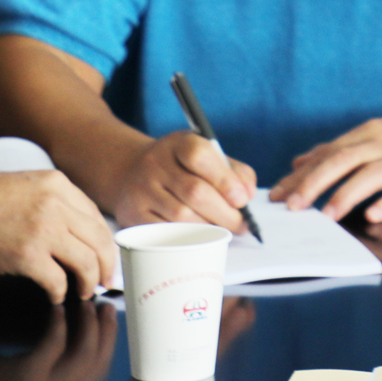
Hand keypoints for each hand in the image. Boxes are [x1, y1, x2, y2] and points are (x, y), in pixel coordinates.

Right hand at [0, 166, 119, 302]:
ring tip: (84, 292)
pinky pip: (58, 281)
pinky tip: (55, 295)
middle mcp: (57, 204)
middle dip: (107, 265)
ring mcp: (43, 229)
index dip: (104, 243)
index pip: (96, 218)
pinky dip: (60, 293)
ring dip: (89, 282)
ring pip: (87, 262)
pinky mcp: (26, 255)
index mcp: (58, 183)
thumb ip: (53, 203)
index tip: (105, 258)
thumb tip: (74, 233)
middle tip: (106, 281)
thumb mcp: (26, 186)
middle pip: (100, 240)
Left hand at [0, 294, 120, 380]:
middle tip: (106, 304)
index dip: (107, 345)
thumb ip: (42, 373)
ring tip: (87, 301)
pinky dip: (60, 322)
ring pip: (85, 355)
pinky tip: (56, 308)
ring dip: (90, 324)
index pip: (97, 375)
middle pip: (98, 365)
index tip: (107, 321)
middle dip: (107, 331)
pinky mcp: (26, 376)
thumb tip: (60, 345)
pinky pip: (55, 343)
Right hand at [110, 130, 258, 232]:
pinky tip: (200, 236)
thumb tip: (249, 194)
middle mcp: (156, 163)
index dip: (225, 179)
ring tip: (223, 230)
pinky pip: (166, 232)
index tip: (242, 199)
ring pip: (182, 216)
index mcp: (178, 143)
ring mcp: (142, 189)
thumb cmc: (181, 167)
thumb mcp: (207, 156)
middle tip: (242, 225)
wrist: (133, 172)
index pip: (199, 155)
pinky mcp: (134, 215)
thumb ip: (234, 171)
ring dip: (209, 228)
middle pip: (194, 191)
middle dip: (225, 213)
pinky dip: (188, 237)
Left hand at [272, 116, 381, 222]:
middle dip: (316, 183)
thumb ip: (339, 151)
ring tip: (327, 216)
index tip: (278, 195)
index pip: (329, 152)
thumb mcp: (377, 141)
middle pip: (345, 160)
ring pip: (372, 174)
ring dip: (347, 195)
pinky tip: (373, 216)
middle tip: (293, 206)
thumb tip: (300, 163)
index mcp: (370, 133)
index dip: (303, 174)